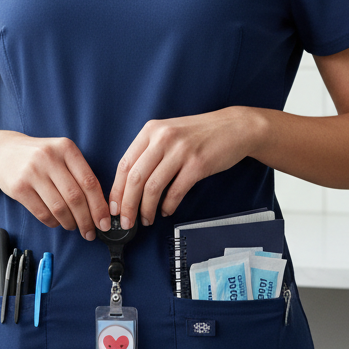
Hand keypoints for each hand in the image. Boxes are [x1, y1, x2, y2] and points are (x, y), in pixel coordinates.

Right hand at [0, 131, 108, 239]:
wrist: (3, 151)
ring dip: (70, 222)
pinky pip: (41, 212)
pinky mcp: (19, 187)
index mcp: (66, 148)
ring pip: (59, 207)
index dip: (99, 206)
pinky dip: (53, 222)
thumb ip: (79, 173)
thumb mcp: (61, 153)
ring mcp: (32, 172)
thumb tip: (100, 206)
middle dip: (86, 220)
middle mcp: (49, 158)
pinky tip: (57, 222)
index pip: (89, 182)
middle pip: (75, 197)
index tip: (105, 222)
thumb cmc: (39, 156)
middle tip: (91, 231)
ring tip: (73, 226)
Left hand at [107, 107, 258, 229]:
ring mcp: (180, 151)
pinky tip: (166, 211)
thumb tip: (129, 185)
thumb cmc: (200, 133)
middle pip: (135, 178)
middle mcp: (163, 138)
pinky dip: (168, 206)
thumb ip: (149, 151)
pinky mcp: (197, 165)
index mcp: (151, 131)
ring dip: (146, 209)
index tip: (114, 207)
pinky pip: (175, 191)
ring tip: (146, 220)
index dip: (116, 190)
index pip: (124, 164)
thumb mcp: (168, 132)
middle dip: (127, 205)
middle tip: (126, 221)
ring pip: (153, 187)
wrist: (234, 127)